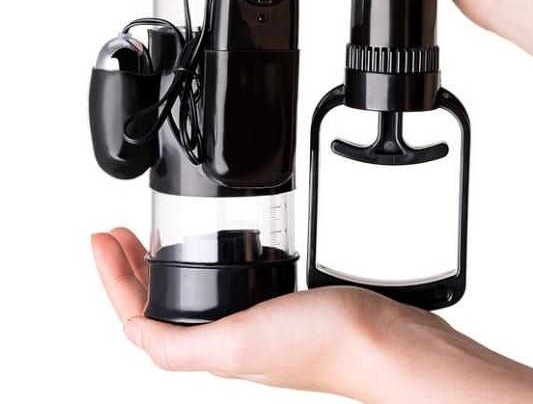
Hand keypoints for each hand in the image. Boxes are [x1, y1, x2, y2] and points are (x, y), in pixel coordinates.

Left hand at [90, 227, 444, 399]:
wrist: (379, 338)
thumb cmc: (321, 346)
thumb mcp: (235, 346)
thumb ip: (180, 346)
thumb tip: (132, 332)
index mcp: (208, 346)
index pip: (138, 315)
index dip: (112, 277)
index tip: (102, 237)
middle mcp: (224, 334)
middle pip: (158, 298)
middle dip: (132, 263)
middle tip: (120, 230)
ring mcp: (248, 315)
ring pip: (189, 287)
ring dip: (163, 259)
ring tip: (152, 232)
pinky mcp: (275, 298)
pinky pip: (224, 277)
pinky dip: (204, 258)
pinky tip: (213, 243)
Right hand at [92, 228, 532, 402]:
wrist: (371, 344)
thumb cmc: (339, 323)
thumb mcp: (289, 292)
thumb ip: (261, 280)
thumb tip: (245, 261)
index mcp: (228, 327)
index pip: (162, 304)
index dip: (134, 272)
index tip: (125, 236)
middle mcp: (219, 341)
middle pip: (148, 310)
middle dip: (121, 271)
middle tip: (108, 236)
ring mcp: (222, 348)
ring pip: (148, 323)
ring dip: (122, 284)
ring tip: (110, 245)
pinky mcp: (232, 348)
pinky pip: (163, 341)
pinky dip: (136, 311)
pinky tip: (126, 280)